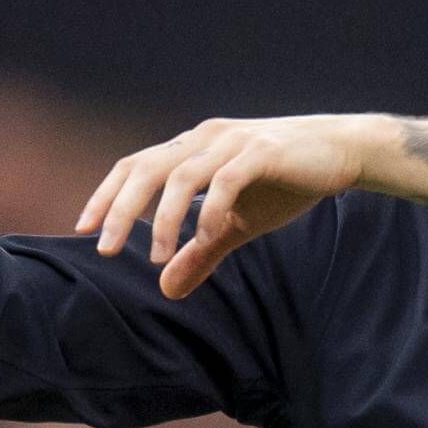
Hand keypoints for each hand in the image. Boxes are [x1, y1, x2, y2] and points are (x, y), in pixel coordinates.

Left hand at [76, 115, 384, 297]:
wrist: (342, 151)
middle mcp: (205, 138)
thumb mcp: (237, 223)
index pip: (136, 166)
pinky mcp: (262, 152)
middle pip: (146, 168)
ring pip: (181, 175)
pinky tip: (206, 238)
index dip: (107, 196)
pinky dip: (210, 211)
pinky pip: (225, 180)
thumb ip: (201, 251)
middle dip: (120, 208)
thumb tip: (166, 289)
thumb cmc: (285, 181)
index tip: (85, 230)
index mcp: (193, 147)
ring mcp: (233, 142)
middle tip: (104, 248)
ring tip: (155, 257)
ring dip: (163, 218)